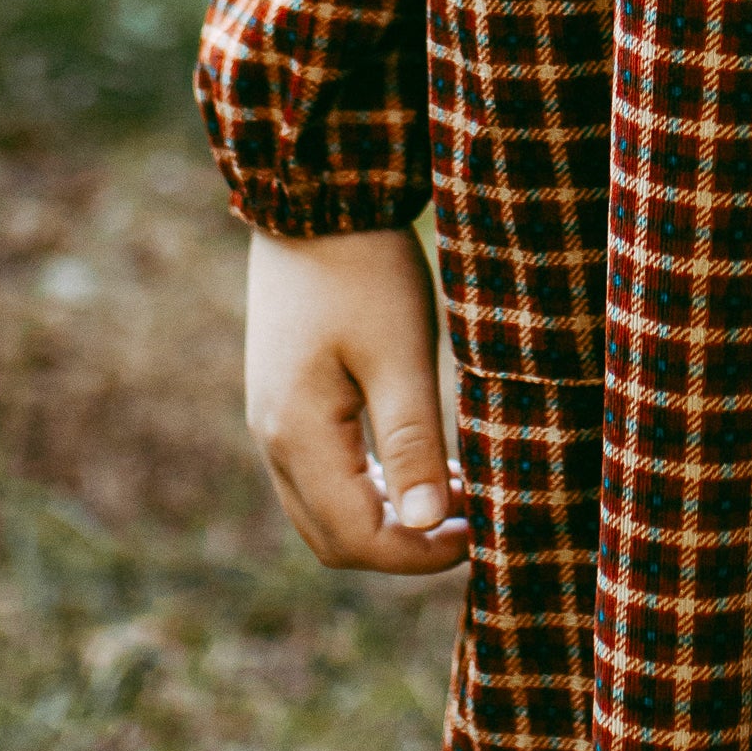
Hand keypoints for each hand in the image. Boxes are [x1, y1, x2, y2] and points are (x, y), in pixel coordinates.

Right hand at [245, 225, 469, 575]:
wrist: (313, 196)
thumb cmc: (364, 268)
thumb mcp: (400, 353)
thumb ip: (411, 442)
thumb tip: (427, 525)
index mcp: (296, 435)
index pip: (355, 539)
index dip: (418, 554)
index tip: (480, 533)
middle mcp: (272, 439)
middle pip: (334, 538)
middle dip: (403, 546)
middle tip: (473, 522)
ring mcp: (272, 419)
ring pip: (325, 509)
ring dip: (389, 517)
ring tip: (458, 494)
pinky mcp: (284, 397)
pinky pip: (322, 472)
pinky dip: (370, 486)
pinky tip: (420, 462)